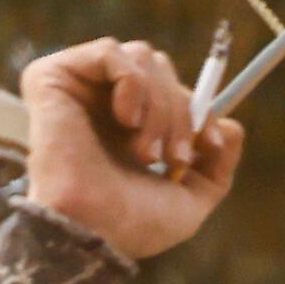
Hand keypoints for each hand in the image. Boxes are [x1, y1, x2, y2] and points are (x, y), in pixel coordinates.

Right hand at [17, 39, 239, 261]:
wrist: (95, 231)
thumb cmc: (134, 224)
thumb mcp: (191, 199)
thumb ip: (216, 165)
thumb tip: (234, 126)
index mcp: (127, 126)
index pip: (174, 89)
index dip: (200, 111)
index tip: (211, 146)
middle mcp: (100, 101)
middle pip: (161, 67)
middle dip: (181, 111)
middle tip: (172, 157)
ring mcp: (76, 87)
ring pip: (142, 57)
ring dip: (159, 105)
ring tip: (145, 150)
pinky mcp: (50, 76)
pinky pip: (110, 52)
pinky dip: (133, 84)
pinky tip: (125, 119)